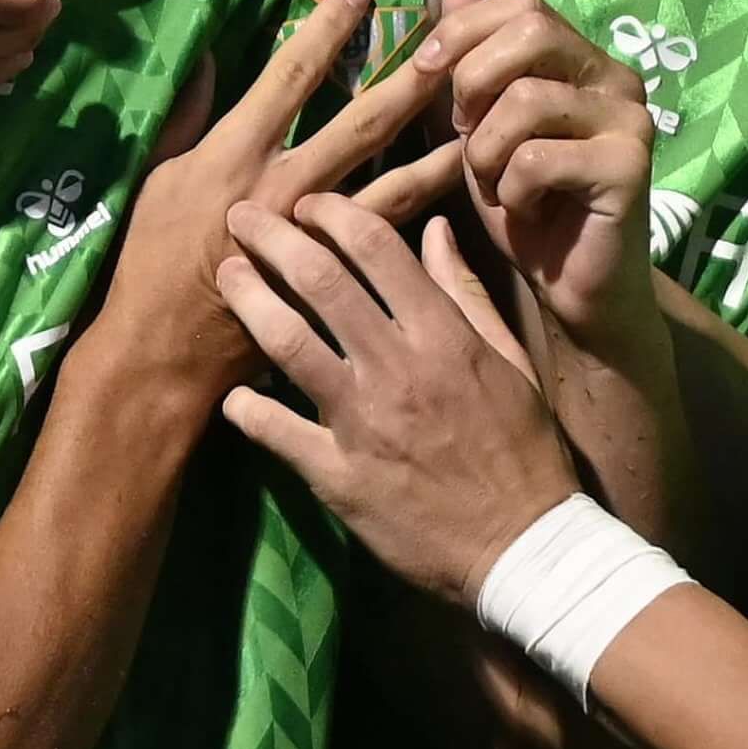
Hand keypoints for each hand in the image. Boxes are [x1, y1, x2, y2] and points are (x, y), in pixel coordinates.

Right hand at [89, 0, 461, 406]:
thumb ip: (188, 117)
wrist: (163, 352)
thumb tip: (209, 59)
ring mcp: (315, 234)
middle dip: (404, 79)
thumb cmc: (150, 261)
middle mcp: (284, 187)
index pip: (289, 75)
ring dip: (436, 144)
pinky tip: (454, 181)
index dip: (326, 28)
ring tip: (475, 113)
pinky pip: (390, 232)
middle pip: (360, 123)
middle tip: (446, 42)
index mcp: (235, 153)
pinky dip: (424, 202)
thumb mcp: (158, 179)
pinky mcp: (335, 276)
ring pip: (392, 180)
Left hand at [215, 193, 581, 605]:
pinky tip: (230, 394)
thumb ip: (466, 293)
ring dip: (248, 300)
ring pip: (288, 342)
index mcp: (444, 335)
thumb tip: (434, 229)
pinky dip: (245, 407)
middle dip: (273, 238)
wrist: (522, 546)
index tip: (306, 202)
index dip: (332, 213)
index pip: (377, 248)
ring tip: (224, 277)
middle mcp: (398, 367)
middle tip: (240, 216)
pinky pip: (276, 431)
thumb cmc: (523, 448)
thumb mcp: (509, 360)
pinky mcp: (338, 475)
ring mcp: (363, 422)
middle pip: (321, 281)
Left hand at [412, 0, 661, 345]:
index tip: (424, 72)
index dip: (463, 30)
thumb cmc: (526, 211)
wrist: (575, 292)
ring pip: (526, 98)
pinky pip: (538, 158)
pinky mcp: (631, 167)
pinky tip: (527, 213)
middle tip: (466, 136)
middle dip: (473, 82)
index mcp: (584, 61)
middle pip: (532, 30)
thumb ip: (470, 67)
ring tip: (497, 185)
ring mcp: (631, 120)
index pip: (522, 4)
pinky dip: (511, 191)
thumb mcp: (481, 132)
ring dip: (487, 150)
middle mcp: (617, 79)